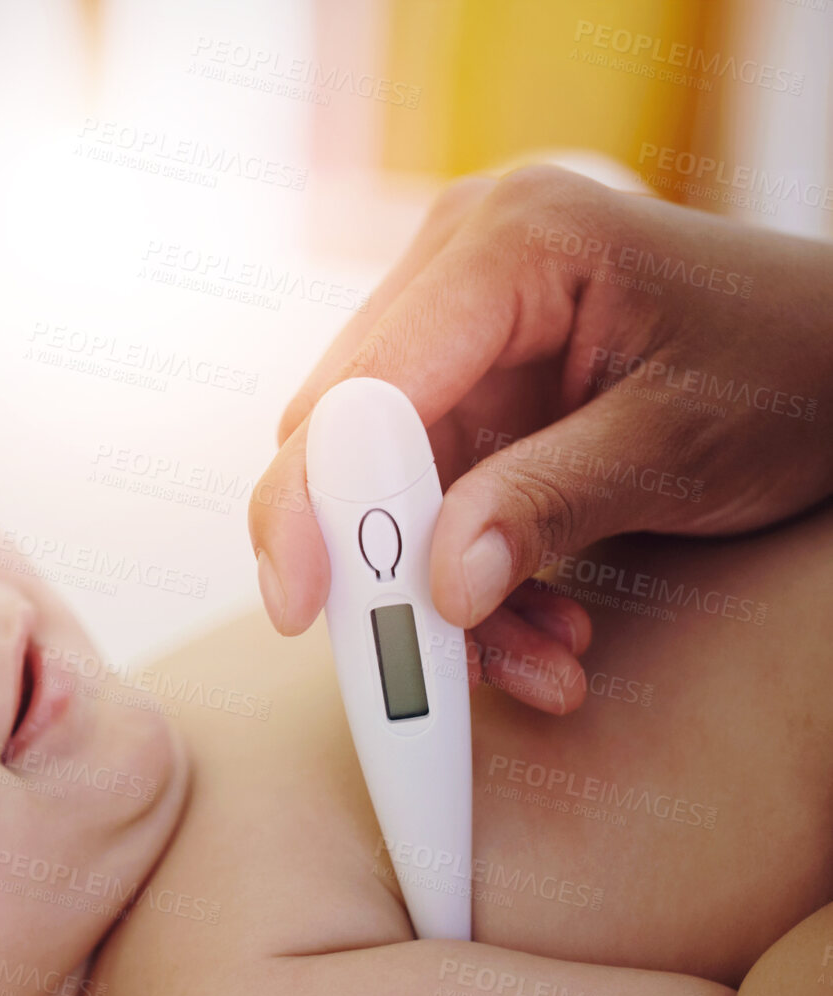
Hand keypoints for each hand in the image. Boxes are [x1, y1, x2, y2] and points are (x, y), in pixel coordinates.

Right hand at [249, 164, 832, 712]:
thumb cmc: (793, 370)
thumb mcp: (679, 446)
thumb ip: (549, 504)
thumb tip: (440, 585)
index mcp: (511, 243)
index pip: (362, 386)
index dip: (314, 501)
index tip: (303, 606)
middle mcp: (460, 268)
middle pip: (344, 438)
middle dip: (384, 561)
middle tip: (430, 659)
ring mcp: (458, 326)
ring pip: (380, 484)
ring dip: (437, 587)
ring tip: (538, 658)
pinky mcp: (470, 383)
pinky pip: (425, 494)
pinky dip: (467, 570)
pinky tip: (544, 624)